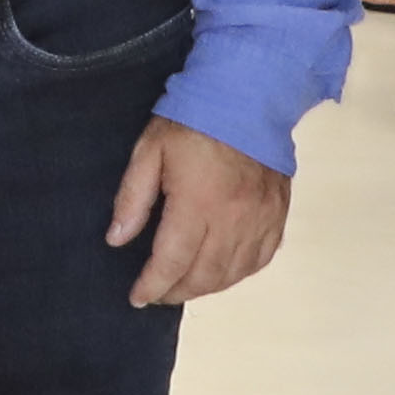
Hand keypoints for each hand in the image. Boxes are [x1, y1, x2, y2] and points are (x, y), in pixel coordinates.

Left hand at [104, 119, 289, 307]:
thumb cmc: (192, 122)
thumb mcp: (150, 151)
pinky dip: (238, 273)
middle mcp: (233, 219)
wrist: (249, 96)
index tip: (138, 297)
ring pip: (233, 273)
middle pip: (204, 276)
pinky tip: (222, 272)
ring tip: (184, 285)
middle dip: (176, 291)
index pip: (173, 261)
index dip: (153, 286)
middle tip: (158, 293)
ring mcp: (260, 219)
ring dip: (206, 287)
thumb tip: (117, 240)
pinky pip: (260, 259)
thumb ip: (133, 198)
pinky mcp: (278, 214)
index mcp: (197, 203)